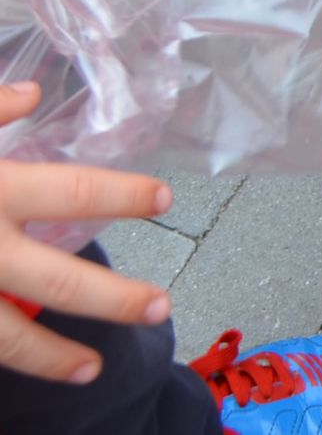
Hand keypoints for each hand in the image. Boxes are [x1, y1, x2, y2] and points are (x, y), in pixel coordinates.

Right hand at [0, 85, 173, 383]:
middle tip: (159, 306)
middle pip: (56, 281)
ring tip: (91, 369)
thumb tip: (29, 94)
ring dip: (49, 357)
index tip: (164, 198)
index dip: (122, 194)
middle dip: (112, 299)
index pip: (72, 190)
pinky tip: (19, 367)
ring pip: (5, 338)